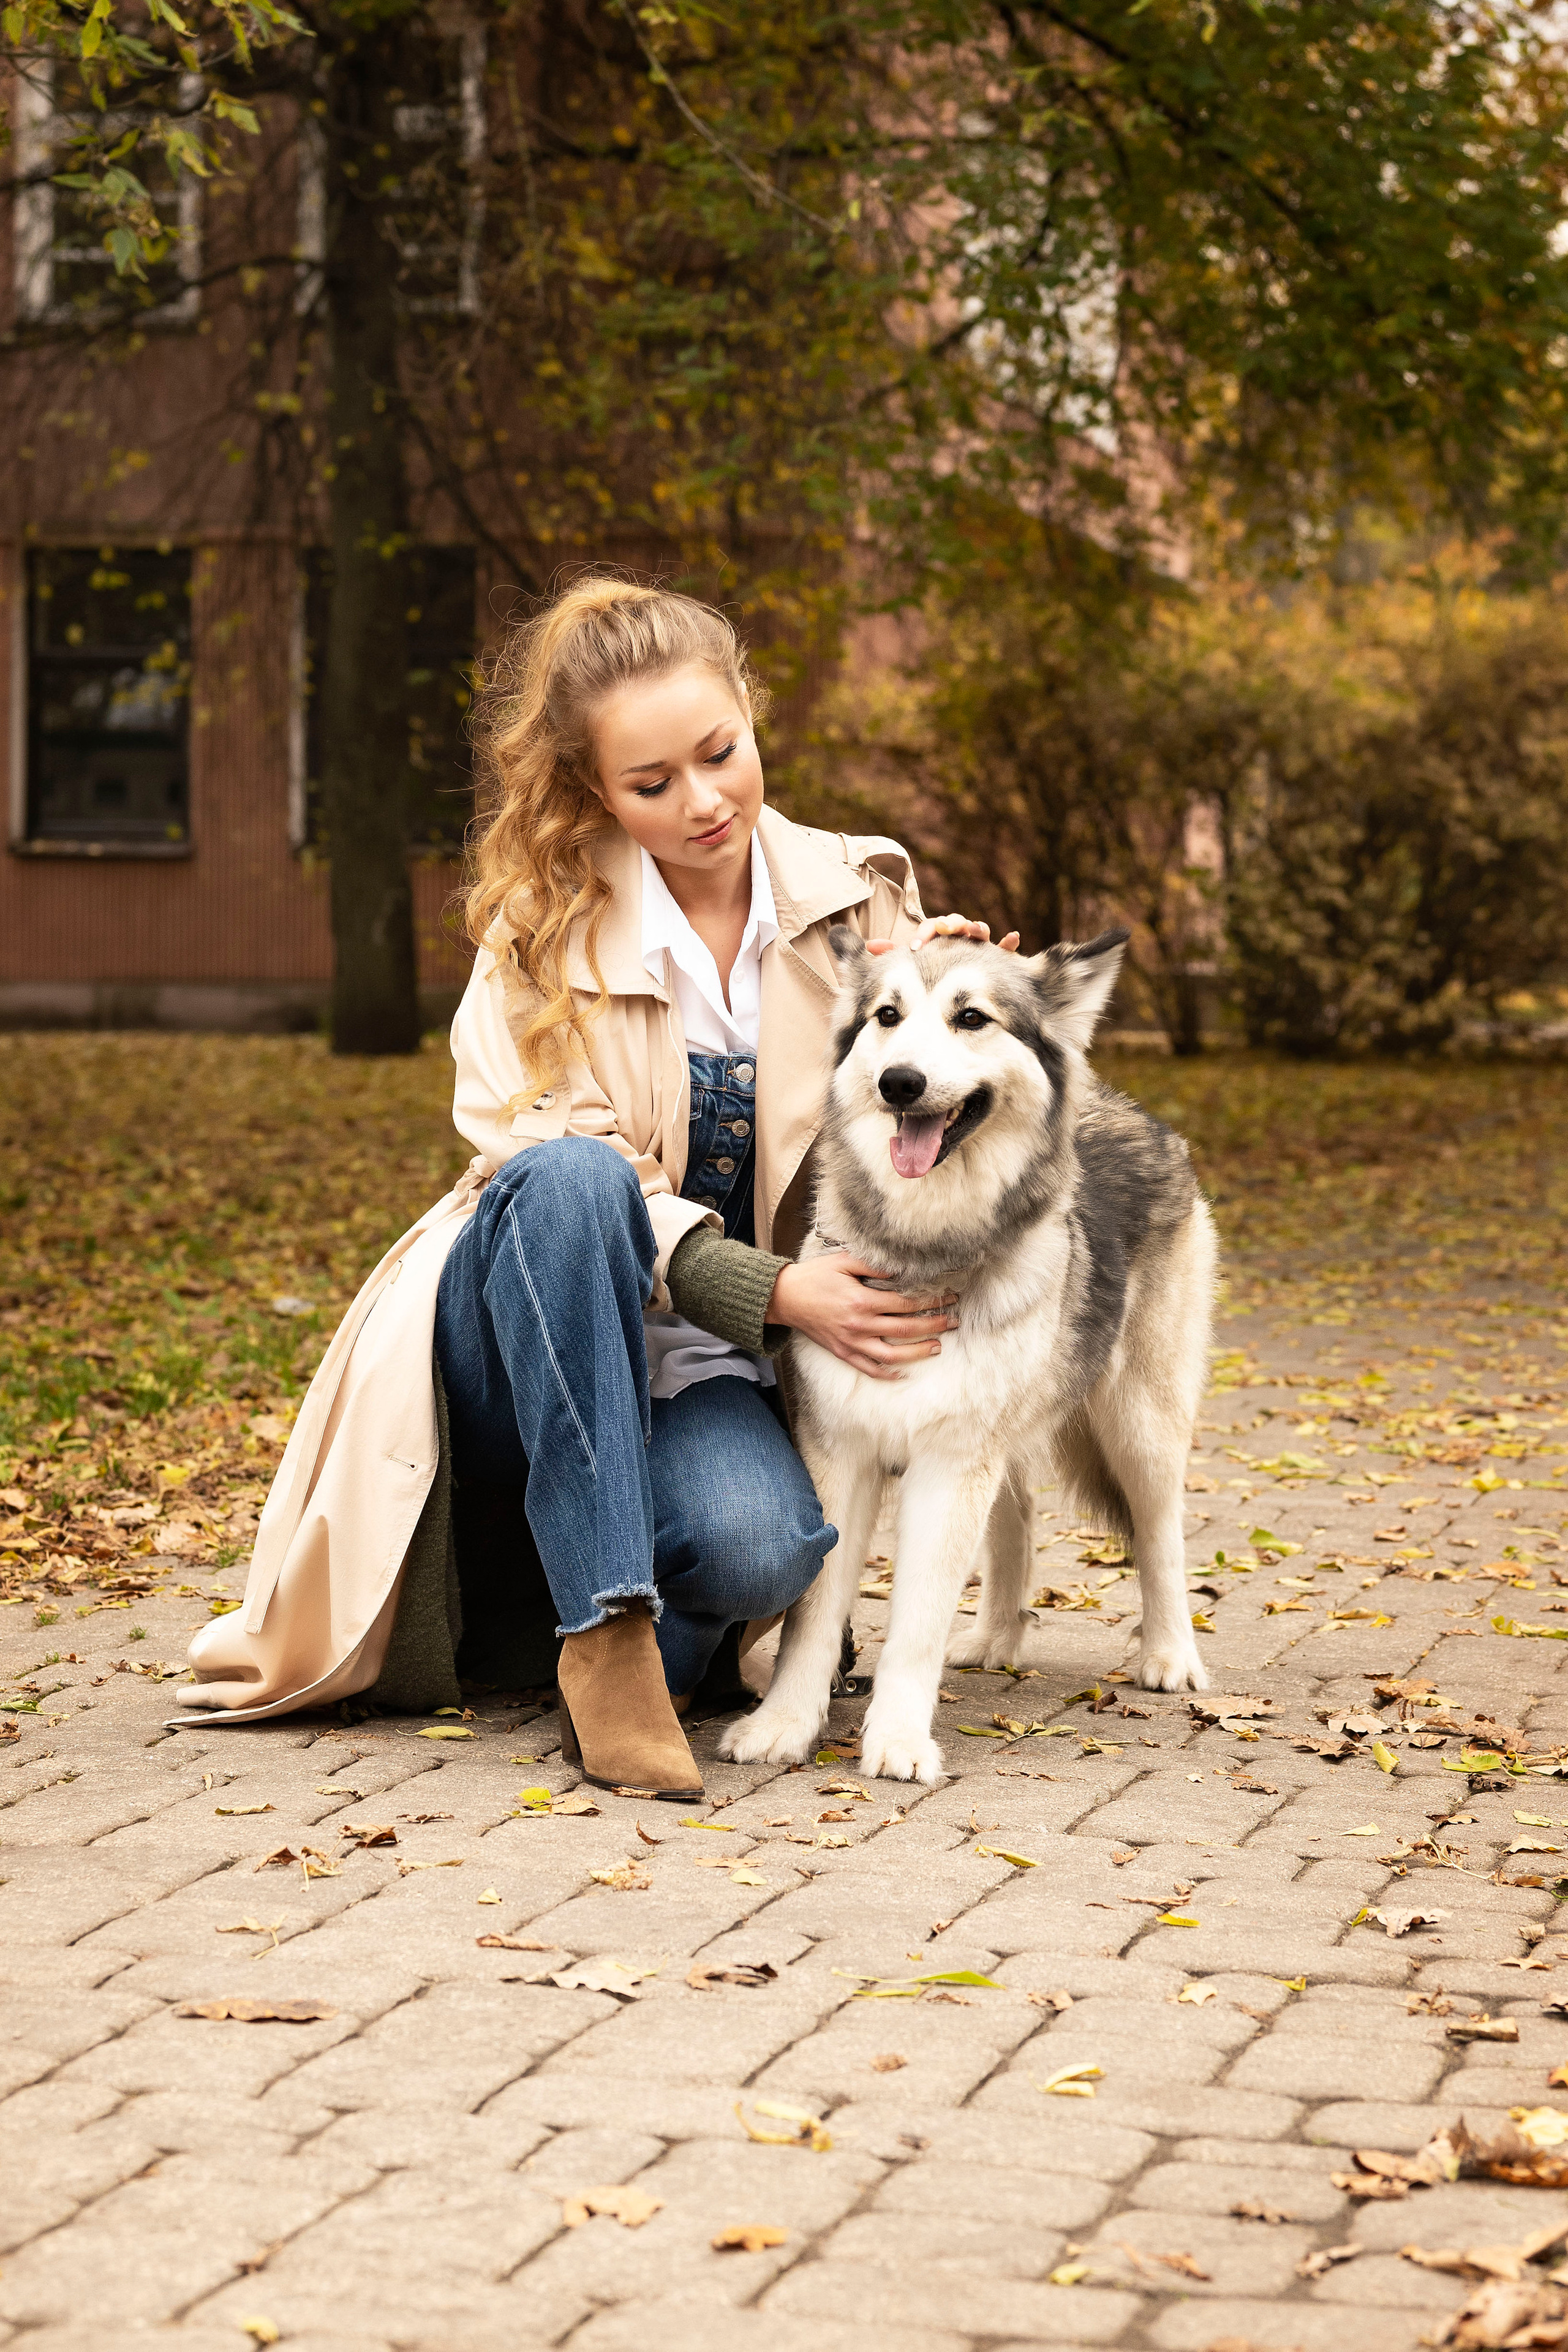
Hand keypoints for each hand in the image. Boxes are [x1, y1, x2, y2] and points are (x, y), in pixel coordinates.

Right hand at [768, 1253, 957, 1380]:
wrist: (785, 1297)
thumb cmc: (815, 1276)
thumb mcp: (843, 1261)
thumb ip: (873, 1266)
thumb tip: (902, 1270)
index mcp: (862, 1300)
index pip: (906, 1303)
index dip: (932, 1301)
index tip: (950, 1298)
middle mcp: (860, 1325)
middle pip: (906, 1329)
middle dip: (935, 1325)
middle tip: (954, 1322)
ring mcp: (852, 1342)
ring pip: (893, 1355)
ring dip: (919, 1352)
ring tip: (938, 1346)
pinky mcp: (843, 1352)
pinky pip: (869, 1368)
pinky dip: (888, 1374)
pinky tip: (903, 1373)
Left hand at [865, 912, 1020, 957]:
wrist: (954, 980)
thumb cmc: (932, 969)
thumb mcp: (913, 963)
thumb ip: (892, 954)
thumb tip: (870, 947)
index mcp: (938, 935)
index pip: (931, 926)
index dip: (923, 934)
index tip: (915, 948)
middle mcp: (958, 935)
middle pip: (956, 922)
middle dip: (951, 924)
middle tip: (946, 930)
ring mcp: (978, 943)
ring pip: (979, 929)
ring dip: (977, 927)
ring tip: (976, 931)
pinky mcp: (996, 956)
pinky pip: (1004, 947)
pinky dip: (1008, 941)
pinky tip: (1012, 937)